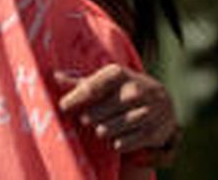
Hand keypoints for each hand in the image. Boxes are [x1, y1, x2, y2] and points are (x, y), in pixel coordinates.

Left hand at [56, 64, 179, 160]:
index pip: (90, 88)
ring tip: (102, 128)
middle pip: (96, 114)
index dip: (73, 99)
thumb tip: (54, 77)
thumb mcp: (106, 81)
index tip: (63, 107)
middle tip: (88, 119)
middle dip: (89, 118)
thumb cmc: (124, 90)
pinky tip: (116, 138)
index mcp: (119, 74)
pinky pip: (122, 144)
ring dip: (102, 131)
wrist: (163, 102)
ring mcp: (146, 111)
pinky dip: (116, 143)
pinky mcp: (152, 131)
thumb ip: (81, 83)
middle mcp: (135, 90)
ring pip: (108, 130)